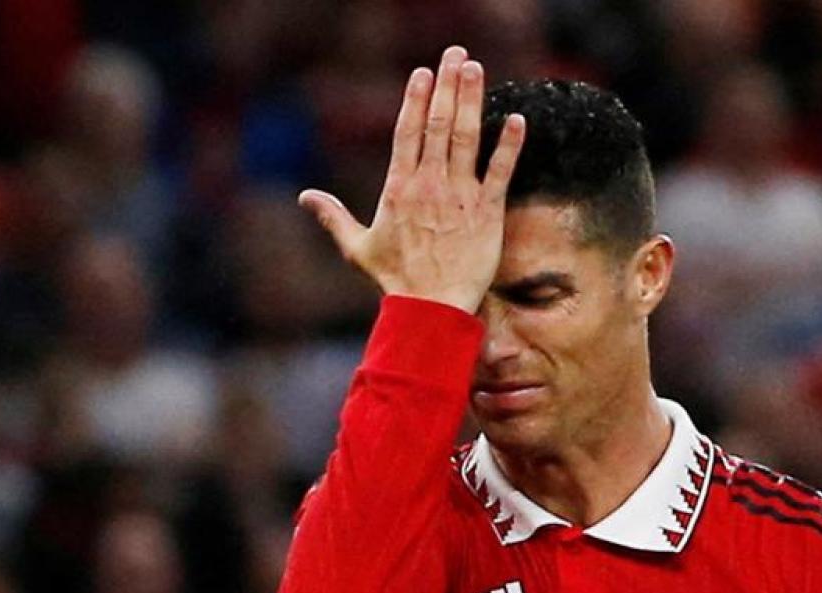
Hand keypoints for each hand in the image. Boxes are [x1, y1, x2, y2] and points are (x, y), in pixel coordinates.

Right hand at [299, 46, 525, 313]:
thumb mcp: (357, 247)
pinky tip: (517, 119)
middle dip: (446, 85)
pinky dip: (509, 145)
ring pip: (467, 138)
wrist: (431, 310)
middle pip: (438, 124)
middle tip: (455, 54)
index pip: (408, 133)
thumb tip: (304, 197)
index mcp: (399, 188)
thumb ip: (333, 216)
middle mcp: (429, 185)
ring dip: (472, 100)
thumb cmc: (394, 281)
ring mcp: (460, 196)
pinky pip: (500, 171)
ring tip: (475, 69)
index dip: (415, 99)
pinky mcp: (487, 212)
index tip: (423, 73)